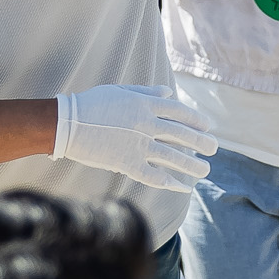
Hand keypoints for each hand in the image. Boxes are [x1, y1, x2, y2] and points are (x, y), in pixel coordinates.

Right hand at [52, 84, 216, 190]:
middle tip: (213, 149)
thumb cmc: (91, 104)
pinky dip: (171, 183)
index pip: (179, 112)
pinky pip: (155, 176)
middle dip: (201, 142)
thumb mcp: (120, 91)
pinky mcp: (128, 163)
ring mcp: (138, 144)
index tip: (208, 127)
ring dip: (192, 164)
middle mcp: (146, 124)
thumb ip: (147, 93)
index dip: (197, 120)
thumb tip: (169, 93)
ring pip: (173, 157)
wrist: (66, 123)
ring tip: (205, 170)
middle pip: (182, 135)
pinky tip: (184, 187)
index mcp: (145, 104)